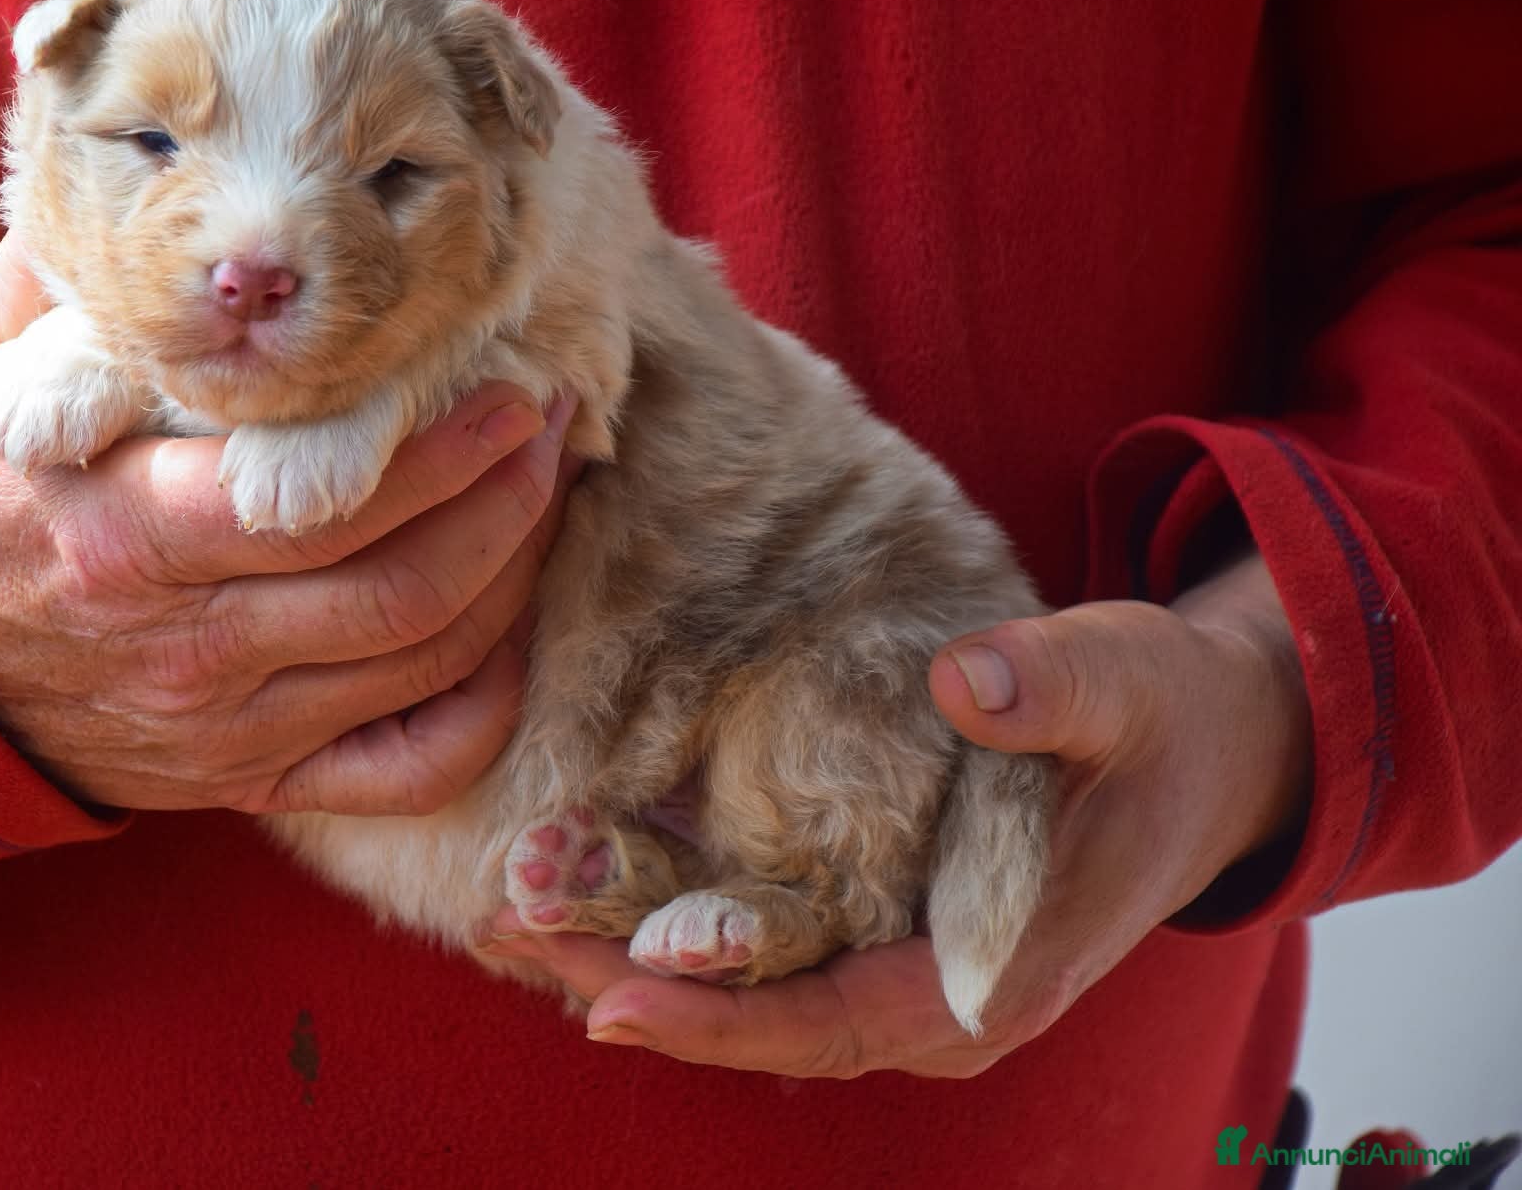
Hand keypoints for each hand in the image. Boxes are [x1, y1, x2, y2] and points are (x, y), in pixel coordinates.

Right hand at [0, 235, 579, 813]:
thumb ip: (91, 276)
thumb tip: (191, 169)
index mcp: (126, 534)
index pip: (320, 508)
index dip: (440, 454)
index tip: (510, 385)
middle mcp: (187, 646)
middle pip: (396, 590)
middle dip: (505, 502)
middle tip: (551, 422)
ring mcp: (226, 728)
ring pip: (416, 667)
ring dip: (512, 579)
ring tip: (547, 490)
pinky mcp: (248, 780)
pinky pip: (399, 771)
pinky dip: (477, 711)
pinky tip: (509, 637)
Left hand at [478, 551, 1311, 1076]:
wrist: (1194, 743)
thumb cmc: (1156, 719)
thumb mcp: (1123, 685)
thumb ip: (1053, 689)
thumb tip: (970, 681)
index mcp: (993, 973)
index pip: (836, 1024)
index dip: (722, 1019)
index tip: (610, 997)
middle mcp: (931, 995)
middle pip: (761, 1022)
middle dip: (633, 983)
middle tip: (512, 927)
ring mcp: (894, 966)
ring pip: (744, 991)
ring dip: (628, 951)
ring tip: (513, 903)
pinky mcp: (865, 922)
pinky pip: (754, 944)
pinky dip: (665, 912)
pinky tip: (578, 869)